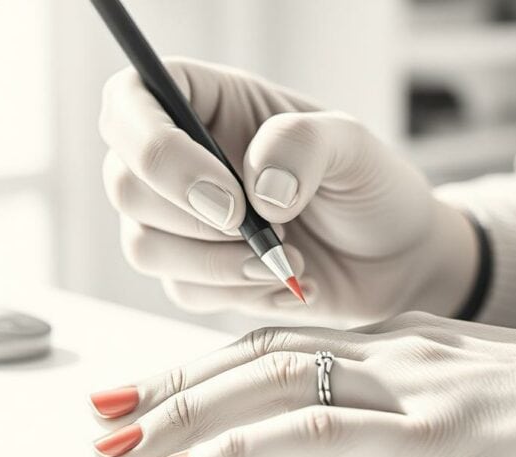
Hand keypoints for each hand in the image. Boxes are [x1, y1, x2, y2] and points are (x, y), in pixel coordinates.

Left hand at [89, 312, 515, 456]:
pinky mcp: (434, 434)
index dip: (197, 368)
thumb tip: (330, 431)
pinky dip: (236, 455)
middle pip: (247, 361)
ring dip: (179, 419)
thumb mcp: (461, 402)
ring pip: (262, 389)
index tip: (141, 393)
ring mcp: (408, 386)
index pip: (269, 347)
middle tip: (97, 415)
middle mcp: (387, 349)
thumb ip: (393, 405)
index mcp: (392, 341)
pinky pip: (311, 437)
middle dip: (166, 389)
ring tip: (117, 449)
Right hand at [99, 58, 477, 323]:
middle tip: (266, 229)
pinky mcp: (192, 273)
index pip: (129, 103)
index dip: (156, 150)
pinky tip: (290, 282)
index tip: (228, 196)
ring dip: (218, 263)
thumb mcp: (352, 145)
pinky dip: (240, 294)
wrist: (392, 259)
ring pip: (142, 245)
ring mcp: (177, 219)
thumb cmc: (369, 186)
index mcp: (204, 103)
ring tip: (289, 257)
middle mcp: (179, 158)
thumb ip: (303, 144)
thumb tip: (257, 191)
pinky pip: (182, 290)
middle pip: (123, 184)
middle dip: (193, 219)